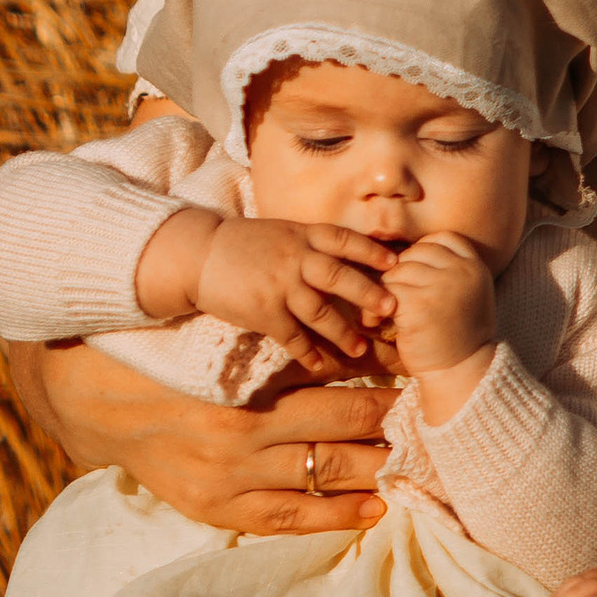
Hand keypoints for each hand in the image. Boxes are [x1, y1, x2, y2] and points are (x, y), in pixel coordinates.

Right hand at [6, 338, 391, 532]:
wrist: (104, 403)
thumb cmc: (176, 360)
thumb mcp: (231, 342)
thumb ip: (291, 342)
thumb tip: (360, 338)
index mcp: (247, 385)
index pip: (337, 386)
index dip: (385, 387)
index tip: (422, 384)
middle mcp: (241, 435)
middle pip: (337, 434)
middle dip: (389, 429)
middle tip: (434, 426)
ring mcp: (229, 479)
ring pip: (319, 478)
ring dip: (372, 472)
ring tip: (415, 467)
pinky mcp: (216, 509)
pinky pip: (286, 518)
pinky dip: (333, 515)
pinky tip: (373, 509)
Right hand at [158, 212, 395, 365]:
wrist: (200, 255)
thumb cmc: (246, 244)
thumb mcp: (284, 232)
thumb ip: (312, 243)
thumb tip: (350, 256)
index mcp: (303, 234)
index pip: (345, 239)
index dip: (372, 250)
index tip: (396, 262)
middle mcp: (295, 257)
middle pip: (339, 276)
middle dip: (368, 293)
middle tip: (392, 309)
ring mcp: (279, 285)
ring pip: (319, 311)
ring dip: (342, 332)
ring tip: (361, 349)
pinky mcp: (262, 310)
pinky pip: (290, 335)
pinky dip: (306, 352)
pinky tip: (319, 365)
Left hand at [385, 230, 496, 400]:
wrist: (461, 374)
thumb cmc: (458, 336)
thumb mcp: (467, 294)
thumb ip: (450, 270)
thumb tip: (407, 252)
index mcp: (475, 266)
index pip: (441, 239)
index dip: (422, 252)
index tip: (413, 276)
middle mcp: (461, 271)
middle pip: (415, 252)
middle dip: (399, 273)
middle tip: (392, 297)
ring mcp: (441, 285)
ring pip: (397, 271)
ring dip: (383, 291)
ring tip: (381, 312)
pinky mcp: (419, 304)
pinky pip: (386, 291)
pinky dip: (374, 308)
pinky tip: (374, 323)